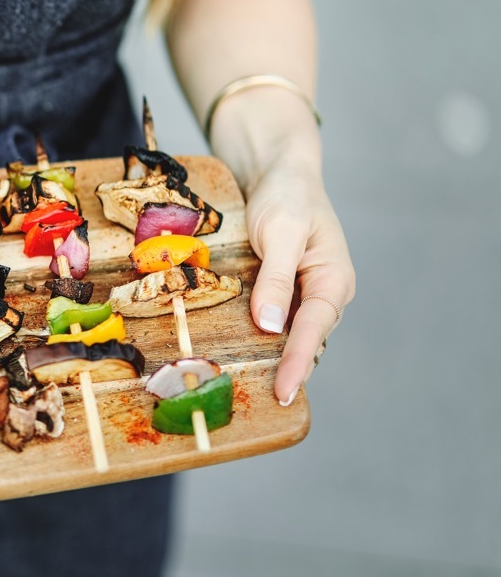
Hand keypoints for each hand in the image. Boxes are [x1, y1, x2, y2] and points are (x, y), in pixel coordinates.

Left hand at [244, 161, 354, 405]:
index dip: (298, 362)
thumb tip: (271, 326)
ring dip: (276, 360)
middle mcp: (323, 292)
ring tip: (255, 391)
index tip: (284, 390)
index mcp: (333, 279)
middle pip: (306, 340)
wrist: (280, 174)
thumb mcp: (281, 231)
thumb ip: (276, 278)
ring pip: (291, 335)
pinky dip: (263, 340)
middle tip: (267, 403)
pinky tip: (244, 357)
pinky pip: (275, 322)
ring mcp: (303, 293)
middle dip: (290, 370)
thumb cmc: (287, 196)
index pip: (314, 329)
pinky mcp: (282, 291)